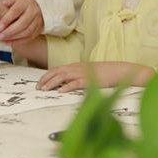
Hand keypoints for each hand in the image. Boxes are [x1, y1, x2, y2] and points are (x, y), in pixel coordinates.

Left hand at [0, 0, 43, 43]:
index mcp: (25, 1)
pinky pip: (29, 38)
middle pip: (22, 23)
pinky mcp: (38, 28)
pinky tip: (8, 42)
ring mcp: (37, 20)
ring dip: (13, 38)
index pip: (15, 11)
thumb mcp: (9, 1)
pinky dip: (18, 42)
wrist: (33, 6)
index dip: (6, 20)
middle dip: (9, 32)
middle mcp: (33, 10)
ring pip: (26, 32)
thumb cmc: (18, 4)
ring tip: (2, 39)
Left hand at [37, 61, 154, 92]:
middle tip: (38, 88)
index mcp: (76, 66)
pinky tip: (61, 91)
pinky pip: (76, 83)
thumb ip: (77, 76)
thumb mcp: (88, 72)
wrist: (120, 71)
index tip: (39, 83)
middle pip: (57, 72)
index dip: (47, 76)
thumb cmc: (104, 73)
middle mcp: (78, 68)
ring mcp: (83, 73)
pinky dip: (67, 87)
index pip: (57, 69)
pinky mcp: (91, 80)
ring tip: (44, 90)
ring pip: (63, 76)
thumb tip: (65, 84)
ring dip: (52, 83)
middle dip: (46, 80)